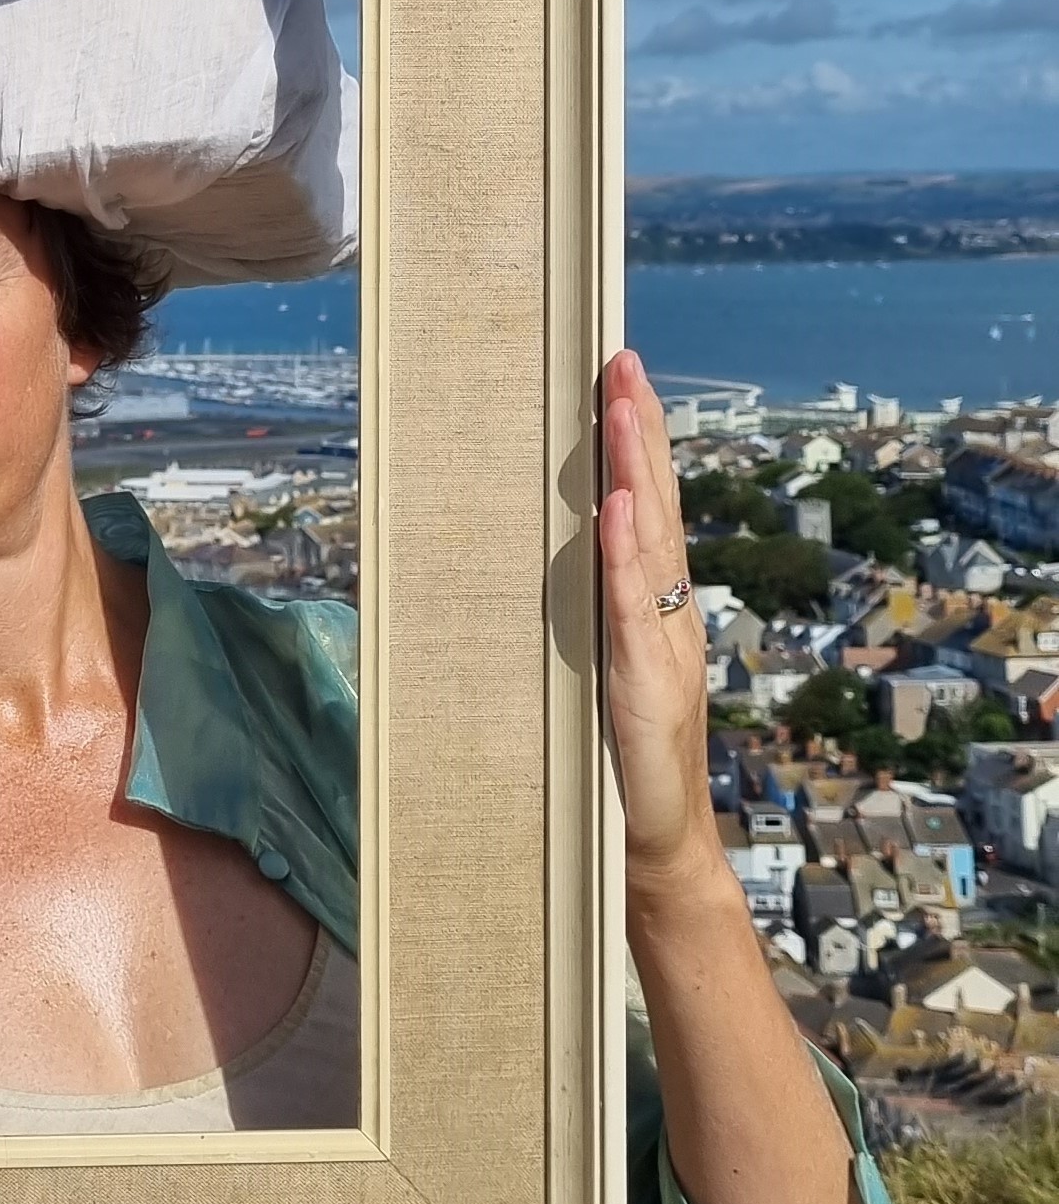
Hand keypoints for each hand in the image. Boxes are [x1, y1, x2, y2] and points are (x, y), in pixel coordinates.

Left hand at [598, 349, 726, 905]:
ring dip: (635, 471)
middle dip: (638, 430)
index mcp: (650, 607)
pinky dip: (627, 556)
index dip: (635, 444)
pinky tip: (619, 510)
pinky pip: (633, 609)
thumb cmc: (615, 763)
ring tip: (621, 407)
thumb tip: (539, 565)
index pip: (643, 508)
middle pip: (654, 505)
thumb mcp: (593, 673)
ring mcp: (660, 646)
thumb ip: (583, 621)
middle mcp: (665, 615)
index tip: (618, 379)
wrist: (649, 843)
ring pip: (650, 542)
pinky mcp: (643, 684)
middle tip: (622, 360)